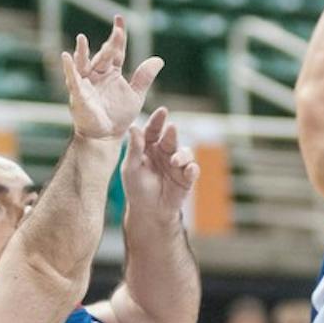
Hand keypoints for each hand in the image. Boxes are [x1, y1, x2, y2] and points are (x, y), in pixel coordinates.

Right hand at [61, 16, 163, 140]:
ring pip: (84, 64)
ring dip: (82, 52)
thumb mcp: (136, 95)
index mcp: (111, 73)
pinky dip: (69, 69)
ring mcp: (86, 84)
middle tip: (117, 33)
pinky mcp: (79, 95)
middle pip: (103, 57)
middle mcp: (97, 75)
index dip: (118, 36)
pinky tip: (66, 57)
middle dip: (109, 46)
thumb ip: (144, 77)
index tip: (119, 19)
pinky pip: (73, 81)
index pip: (115, 51)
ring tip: (82, 39)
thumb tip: (159, 59)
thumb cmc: (119, 117)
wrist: (106, 137)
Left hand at [122, 107, 199, 222]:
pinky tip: (188, 170)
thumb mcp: (131, 168)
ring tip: (175, 161)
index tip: (162, 111)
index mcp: (149, 146)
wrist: (148, 211)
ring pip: (185, 153)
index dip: (158, 120)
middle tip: (172, 129)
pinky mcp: (186, 178)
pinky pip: (192, 170)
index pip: (153, 130)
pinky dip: (192, 169)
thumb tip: (133, 127)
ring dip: (182, 155)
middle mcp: (165, 152)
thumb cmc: (136, 188)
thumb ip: (134, 149)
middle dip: (172, 134)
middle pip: (170, 138)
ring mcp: (177, 164)